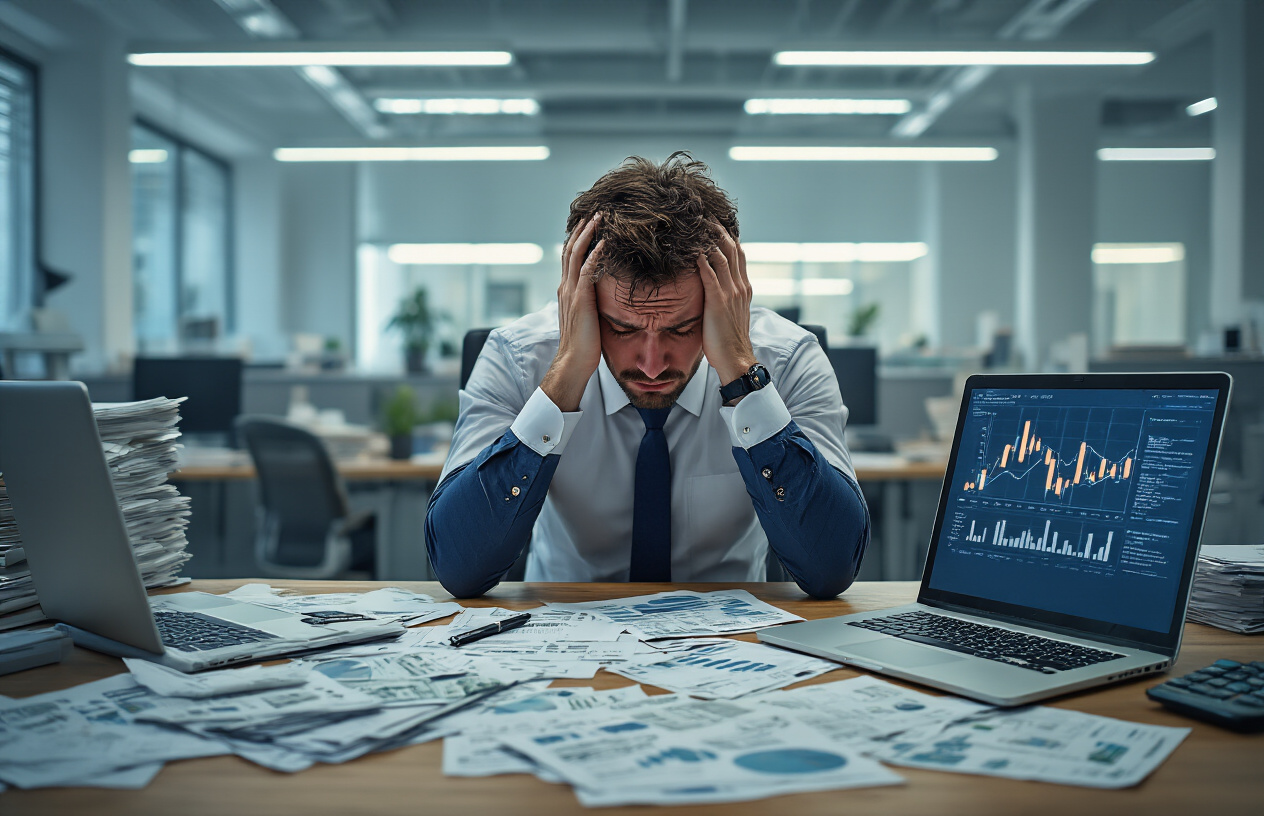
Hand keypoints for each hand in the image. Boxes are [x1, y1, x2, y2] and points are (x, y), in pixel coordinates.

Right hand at [541, 213, 603, 410]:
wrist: (573, 361)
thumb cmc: (584, 344)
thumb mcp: (587, 316)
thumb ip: (592, 301)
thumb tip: (605, 293)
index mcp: (567, 289)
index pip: (570, 256)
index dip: (579, 238)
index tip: (590, 223)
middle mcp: (566, 286)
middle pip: (571, 248)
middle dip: (582, 228)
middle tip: (596, 210)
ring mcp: (571, 292)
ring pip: (576, 254)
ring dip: (588, 234)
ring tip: (600, 217)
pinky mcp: (580, 299)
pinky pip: (586, 270)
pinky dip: (595, 254)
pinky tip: (605, 242)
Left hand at [697, 223, 756, 385]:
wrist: (736, 359)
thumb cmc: (727, 339)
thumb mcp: (729, 312)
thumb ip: (723, 295)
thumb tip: (709, 284)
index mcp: (743, 287)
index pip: (737, 252)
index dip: (726, 234)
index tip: (714, 221)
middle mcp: (740, 285)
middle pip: (731, 247)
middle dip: (717, 229)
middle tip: (703, 213)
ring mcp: (731, 293)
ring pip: (722, 256)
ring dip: (708, 238)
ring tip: (696, 223)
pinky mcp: (719, 302)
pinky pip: (710, 275)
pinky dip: (701, 260)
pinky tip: (692, 249)